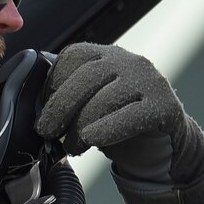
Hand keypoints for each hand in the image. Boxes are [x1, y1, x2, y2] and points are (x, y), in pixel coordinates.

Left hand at [35, 43, 188, 182]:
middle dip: (61, 105)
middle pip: (88, 75)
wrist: (164, 145)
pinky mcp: (164, 105)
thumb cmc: (120, 124)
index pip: (74, 56)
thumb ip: (70, 101)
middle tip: (47, 131)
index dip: (53, 83)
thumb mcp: (92, 105)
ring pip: (107, 97)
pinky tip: (92, 139)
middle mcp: (129, 62)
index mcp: (107, 56)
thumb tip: (39, 118)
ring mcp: (149, 81)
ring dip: (82, 125)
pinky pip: (132, 115)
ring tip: (72, 146)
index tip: (42, 110)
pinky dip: (108, 128)